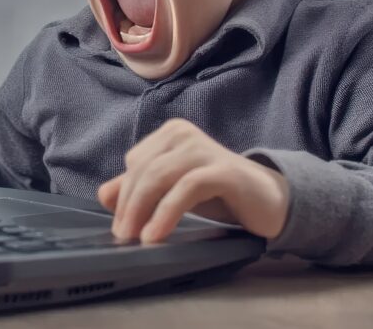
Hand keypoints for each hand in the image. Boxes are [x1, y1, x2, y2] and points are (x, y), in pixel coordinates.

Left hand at [97, 118, 289, 243]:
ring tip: (135, 239)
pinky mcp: (222, 169)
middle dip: (129, 205)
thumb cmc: (217, 191)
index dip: (124, 194)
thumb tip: (104, 195)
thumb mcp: (173, 189)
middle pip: (143, 170)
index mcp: (170, 133)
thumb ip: (140, 189)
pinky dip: (165, 213)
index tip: (119, 225)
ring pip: (158, 176)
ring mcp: (204, 148)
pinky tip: (155, 235)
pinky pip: (186, 188)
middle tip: (122, 236)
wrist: (268, 200)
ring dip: (141, 210)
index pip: (134, 163)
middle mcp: (184, 134)